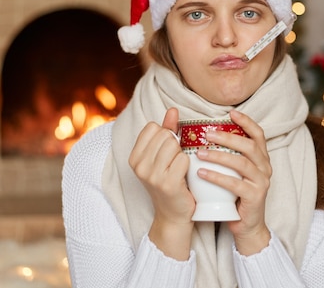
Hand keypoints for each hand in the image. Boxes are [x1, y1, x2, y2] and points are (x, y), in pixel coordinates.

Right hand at [128, 107, 193, 258]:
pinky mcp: (167, 183)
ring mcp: (152, 175)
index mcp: (134, 156)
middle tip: (174, 162)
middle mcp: (139, 166)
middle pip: (165, 135)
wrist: (174, 214)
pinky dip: (188, 165)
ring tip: (179, 169)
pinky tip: (185, 176)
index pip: (152, 127)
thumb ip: (168, 130)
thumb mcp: (163, 155)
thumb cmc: (170, 181)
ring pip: (174, 145)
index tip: (167, 150)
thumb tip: (173, 109)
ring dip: (182, 155)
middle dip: (175, 144)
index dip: (165, 134)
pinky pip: (183, 159)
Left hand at [197, 109, 271, 254]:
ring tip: (199, 153)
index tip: (230, 113)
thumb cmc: (235, 195)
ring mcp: (261, 183)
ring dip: (219, 156)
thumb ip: (227, 155)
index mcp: (261, 159)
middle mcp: (265, 168)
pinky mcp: (254, 197)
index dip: (246, 122)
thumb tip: (205, 135)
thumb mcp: (234, 172)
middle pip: (249, 146)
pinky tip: (201, 173)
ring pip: (242, 163)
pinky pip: (235, 184)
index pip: (258, 134)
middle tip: (207, 133)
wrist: (247, 226)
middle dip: (227, 137)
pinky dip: (217, 177)